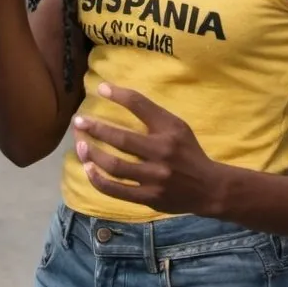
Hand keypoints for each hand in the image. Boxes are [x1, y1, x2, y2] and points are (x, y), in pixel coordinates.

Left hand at [72, 83, 221, 215]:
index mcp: (169, 131)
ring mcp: (155, 178)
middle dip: (95, 129)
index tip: (99, 88)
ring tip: (79, 145)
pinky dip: (98, 180)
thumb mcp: (175, 126)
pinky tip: (87, 169)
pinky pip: (116, 190)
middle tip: (78, 121)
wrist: (209, 188)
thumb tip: (112, 94)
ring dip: (93, 154)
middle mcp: (162, 153)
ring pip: (115, 166)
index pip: (141, 106)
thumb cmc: (187, 151)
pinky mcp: (149, 198)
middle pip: (122, 139)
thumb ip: (149, 112)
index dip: (119, 96)